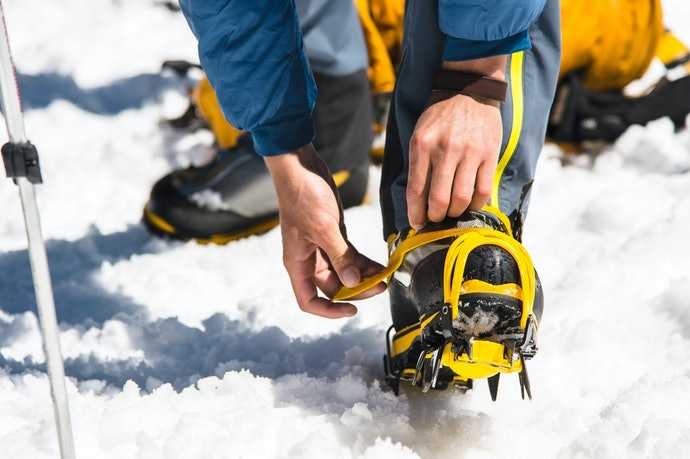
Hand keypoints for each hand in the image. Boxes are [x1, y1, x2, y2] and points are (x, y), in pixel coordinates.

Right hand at [265, 144, 385, 317]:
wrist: (301, 168)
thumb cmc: (303, 196)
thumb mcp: (324, 228)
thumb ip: (340, 257)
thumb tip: (353, 282)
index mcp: (298, 263)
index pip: (309, 300)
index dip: (329, 311)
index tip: (352, 310)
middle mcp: (308, 260)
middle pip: (332, 288)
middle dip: (356, 290)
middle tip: (379, 286)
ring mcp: (320, 248)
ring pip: (344, 273)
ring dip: (363, 276)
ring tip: (384, 276)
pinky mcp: (332, 235)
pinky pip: (349, 256)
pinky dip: (363, 262)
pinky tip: (379, 264)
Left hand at [406, 56, 506, 228]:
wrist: (469, 89)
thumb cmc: (440, 116)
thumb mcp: (420, 135)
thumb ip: (419, 165)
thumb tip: (419, 201)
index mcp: (422, 145)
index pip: (416, 190)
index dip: (415, 214)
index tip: (417, 223)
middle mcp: (445, 149)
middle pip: (439, 200)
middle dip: (436, 217)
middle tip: (436, 218)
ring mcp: (468, 152)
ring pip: (461, 199)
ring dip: (455, 212)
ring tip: (452, 212)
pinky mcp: (488, 154)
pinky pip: (483, 191)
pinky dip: (475, 204)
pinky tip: (470, 203)